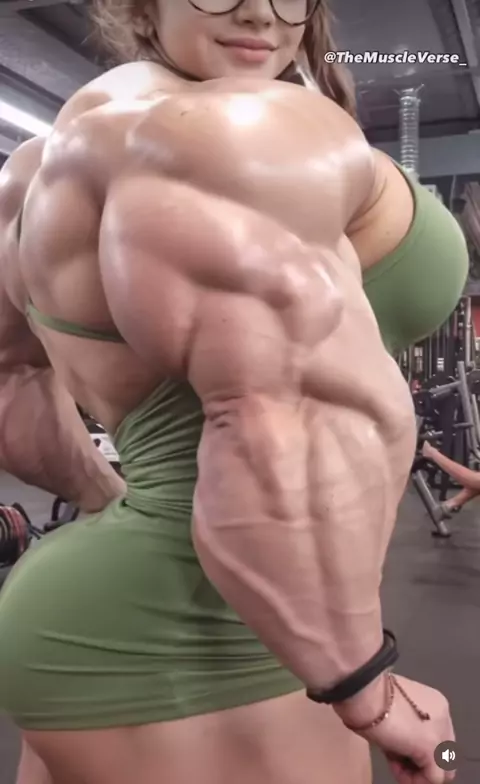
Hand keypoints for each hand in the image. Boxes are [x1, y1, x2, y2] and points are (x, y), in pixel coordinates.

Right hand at [336, 675, 454, 783]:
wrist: (363, 690)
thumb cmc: (368, 695)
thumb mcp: (391, 711)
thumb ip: (404, 726)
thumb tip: (399, 746)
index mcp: (434, 703)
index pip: (436, 737)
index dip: (416, 748)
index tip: (394, 748)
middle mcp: (443, 716)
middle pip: (442, 755)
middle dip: (419, 762)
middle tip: (394, 759)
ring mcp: (440, 732)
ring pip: (440, 769)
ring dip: (415, 772)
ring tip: (392, 763)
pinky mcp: (431, 748)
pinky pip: (432, 778)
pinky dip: (413, 780)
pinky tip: (394, 768)